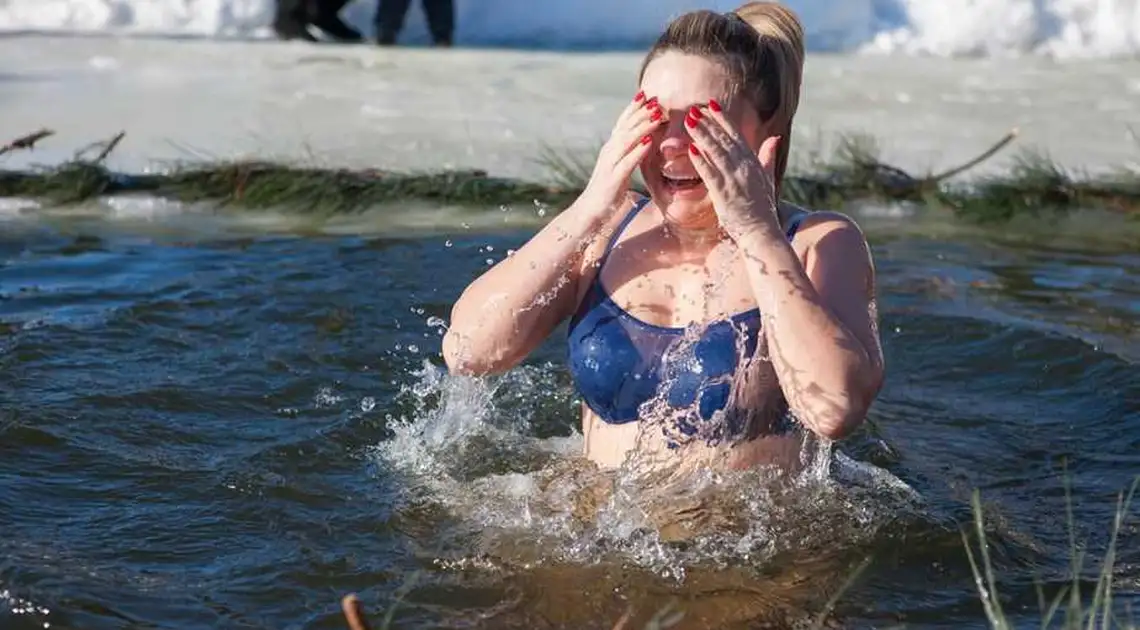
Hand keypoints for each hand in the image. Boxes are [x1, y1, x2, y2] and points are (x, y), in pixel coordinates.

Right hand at [580, 91, 663, 213]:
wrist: (590, 212)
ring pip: (626, 140)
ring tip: (658, 115)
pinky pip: (627, 162)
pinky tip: (650, 142)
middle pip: (625, 127)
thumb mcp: (619, 168)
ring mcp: (610, 164)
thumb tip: (645, 141)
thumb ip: (629, 154)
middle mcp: (609, 152)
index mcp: (611, 149)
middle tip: (656, 100)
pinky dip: (638, 150)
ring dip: (643, 126)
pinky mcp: (613, 179)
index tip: (647, 94)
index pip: (622, 123)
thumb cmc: (608, 192)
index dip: (633, 108)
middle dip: (641, 112)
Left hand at [683, 100, 781, 240]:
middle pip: (724, 140)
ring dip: (702, 135)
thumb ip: (768, 157)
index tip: (711, 104)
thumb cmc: (763, 208)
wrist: (761, 232)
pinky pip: (711, 174)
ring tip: (688, 121)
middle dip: (708, 122)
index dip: (723, 119)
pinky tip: (690, 149)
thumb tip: (775, 138)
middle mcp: (744, 168)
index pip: (736, 135)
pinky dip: (701, 161)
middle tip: (693, 108)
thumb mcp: (768, 179)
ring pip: (716, 152)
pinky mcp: (724, 194)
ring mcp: (734, 180)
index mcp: (753, 162)